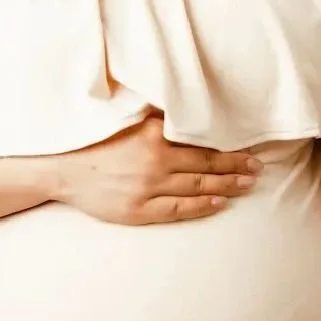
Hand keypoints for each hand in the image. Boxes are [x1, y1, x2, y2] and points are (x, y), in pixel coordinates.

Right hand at [54, 114, 263, 225]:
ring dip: (227, 186)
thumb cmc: (95, 142)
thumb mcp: (126, 120)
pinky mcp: (139, 209)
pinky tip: (220, 203)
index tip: (250, 149)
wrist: (62, 169)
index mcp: (153, 134)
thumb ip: (156, 118)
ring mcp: (148, 187)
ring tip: (248, 185)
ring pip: (198, 187)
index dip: (229, 147)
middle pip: (206, 165)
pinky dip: (202, 206)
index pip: (201, 142)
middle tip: (258, 169)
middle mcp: (155, 160)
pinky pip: (178, 209)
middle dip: (236, 167)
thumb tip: (187, 111)